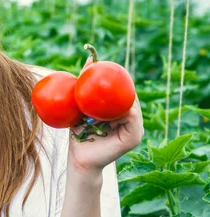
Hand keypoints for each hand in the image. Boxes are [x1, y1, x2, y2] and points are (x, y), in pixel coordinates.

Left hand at [67, 56, 144, 174]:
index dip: (119, 79)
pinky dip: (125, 110)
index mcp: (123, 112)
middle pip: (130, 96)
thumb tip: (89, 59)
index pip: (125, 91)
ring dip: (121, 97)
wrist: (79, 157)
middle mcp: (132, 120)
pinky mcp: (134, 138)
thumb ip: (85, 86)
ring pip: (132, 105)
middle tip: (106, 74)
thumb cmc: (79, 132)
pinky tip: (116, 105)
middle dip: (121, 84)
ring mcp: (136, 129)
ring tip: (108, 89)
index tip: (107, 67)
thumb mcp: (81, 105)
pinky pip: (132, 119)